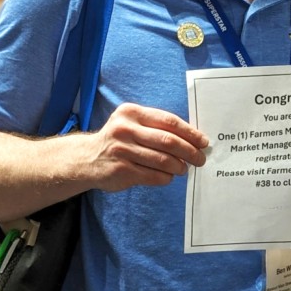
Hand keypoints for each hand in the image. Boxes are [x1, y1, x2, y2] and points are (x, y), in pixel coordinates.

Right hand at [81, 102, 209, 191]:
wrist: (86, 158)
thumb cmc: (119, 139)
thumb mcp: (133, 123)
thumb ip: (157, 127)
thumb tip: (193, 138)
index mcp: (132, 113)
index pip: (169, 121)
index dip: (190, 132)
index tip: (203, 141)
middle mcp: (125, 129)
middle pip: (168, 141)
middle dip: (189, 151)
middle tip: (200, 158)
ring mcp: (122, 151)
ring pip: (162, 160)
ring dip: (179, 166)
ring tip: (184, 168)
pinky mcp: (121, 170)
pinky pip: (153, 175)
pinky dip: (165, 177)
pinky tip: (169, 176)